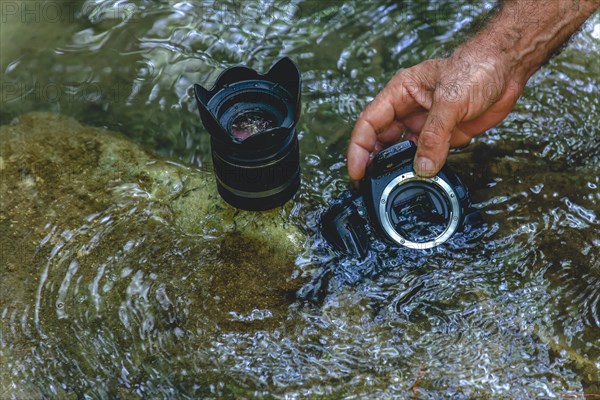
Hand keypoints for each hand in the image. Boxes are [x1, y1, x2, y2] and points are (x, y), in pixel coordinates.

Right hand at [347, 49, 523, 179]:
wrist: (507, 69)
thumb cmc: (475, 68)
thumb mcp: (450, 100)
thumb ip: (434, 135)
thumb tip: (423, 167)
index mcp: (399, 93)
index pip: (369, 123)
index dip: (359, 148)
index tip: (357, 170)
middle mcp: (407, 109)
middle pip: (381, 140)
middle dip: (375, 162)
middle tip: (371, 185)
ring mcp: (425, 124)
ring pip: (403, 151)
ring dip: (400, 167)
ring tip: (395, 185)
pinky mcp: (443, 135)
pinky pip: (427, 156)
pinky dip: (424, 169)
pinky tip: (422, 178)